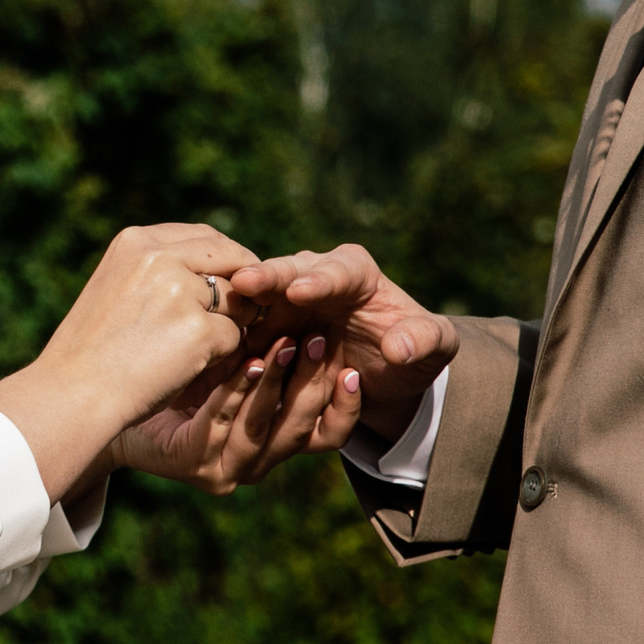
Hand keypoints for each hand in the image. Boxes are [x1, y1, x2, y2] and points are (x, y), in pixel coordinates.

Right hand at [0, 224, 257, 501]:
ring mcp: (180, 292)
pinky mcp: (197, 331)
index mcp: (136, 242)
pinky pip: (234, 337)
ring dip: (230, 323)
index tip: (229, 288)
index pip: (205, 237)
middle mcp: (159, 257)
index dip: (227, 262)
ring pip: (238, 299)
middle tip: (238, 317)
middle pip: (231, 259)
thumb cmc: (93, 352)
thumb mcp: (116, 289)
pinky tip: (188, 369)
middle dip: (243, 288)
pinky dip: (220, 356)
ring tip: (192, 349)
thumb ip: (158, 272)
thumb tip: (217, 275)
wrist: (71, 396)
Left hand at [113, 334, 364, 493]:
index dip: (345, 406)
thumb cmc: (173, 378)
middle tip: (323, 342)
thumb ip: (267, 352)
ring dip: (279, 383)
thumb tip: (308, 315)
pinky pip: (222, 421)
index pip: (325, 434)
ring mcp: (222, 467)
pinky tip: (247, 359)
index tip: (355, 368)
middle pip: (299, 430)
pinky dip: (237, 389)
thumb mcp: (231, 363)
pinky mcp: (192, 462)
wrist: (104, 407)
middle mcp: (253, 463)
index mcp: (271, 444)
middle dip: (314, 385)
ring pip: (263, 426)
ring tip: (290, 344)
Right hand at [226, 245, 454, 446]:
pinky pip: (244, 338)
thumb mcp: (436, 346)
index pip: (338, 270)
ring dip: (239, 315)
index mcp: (354, 271)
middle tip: (243, 284)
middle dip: (265, 279)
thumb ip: (426, 340)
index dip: (318, 280)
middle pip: (285, 273)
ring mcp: (281, 305)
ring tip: (215, 322)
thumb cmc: (414, 349)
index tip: (299, 291)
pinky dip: (227, 346)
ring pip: (258, 304)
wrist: (383, 373)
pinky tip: (207, 354)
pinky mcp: (263, 334)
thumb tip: (399, 347)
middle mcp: (311, 278)